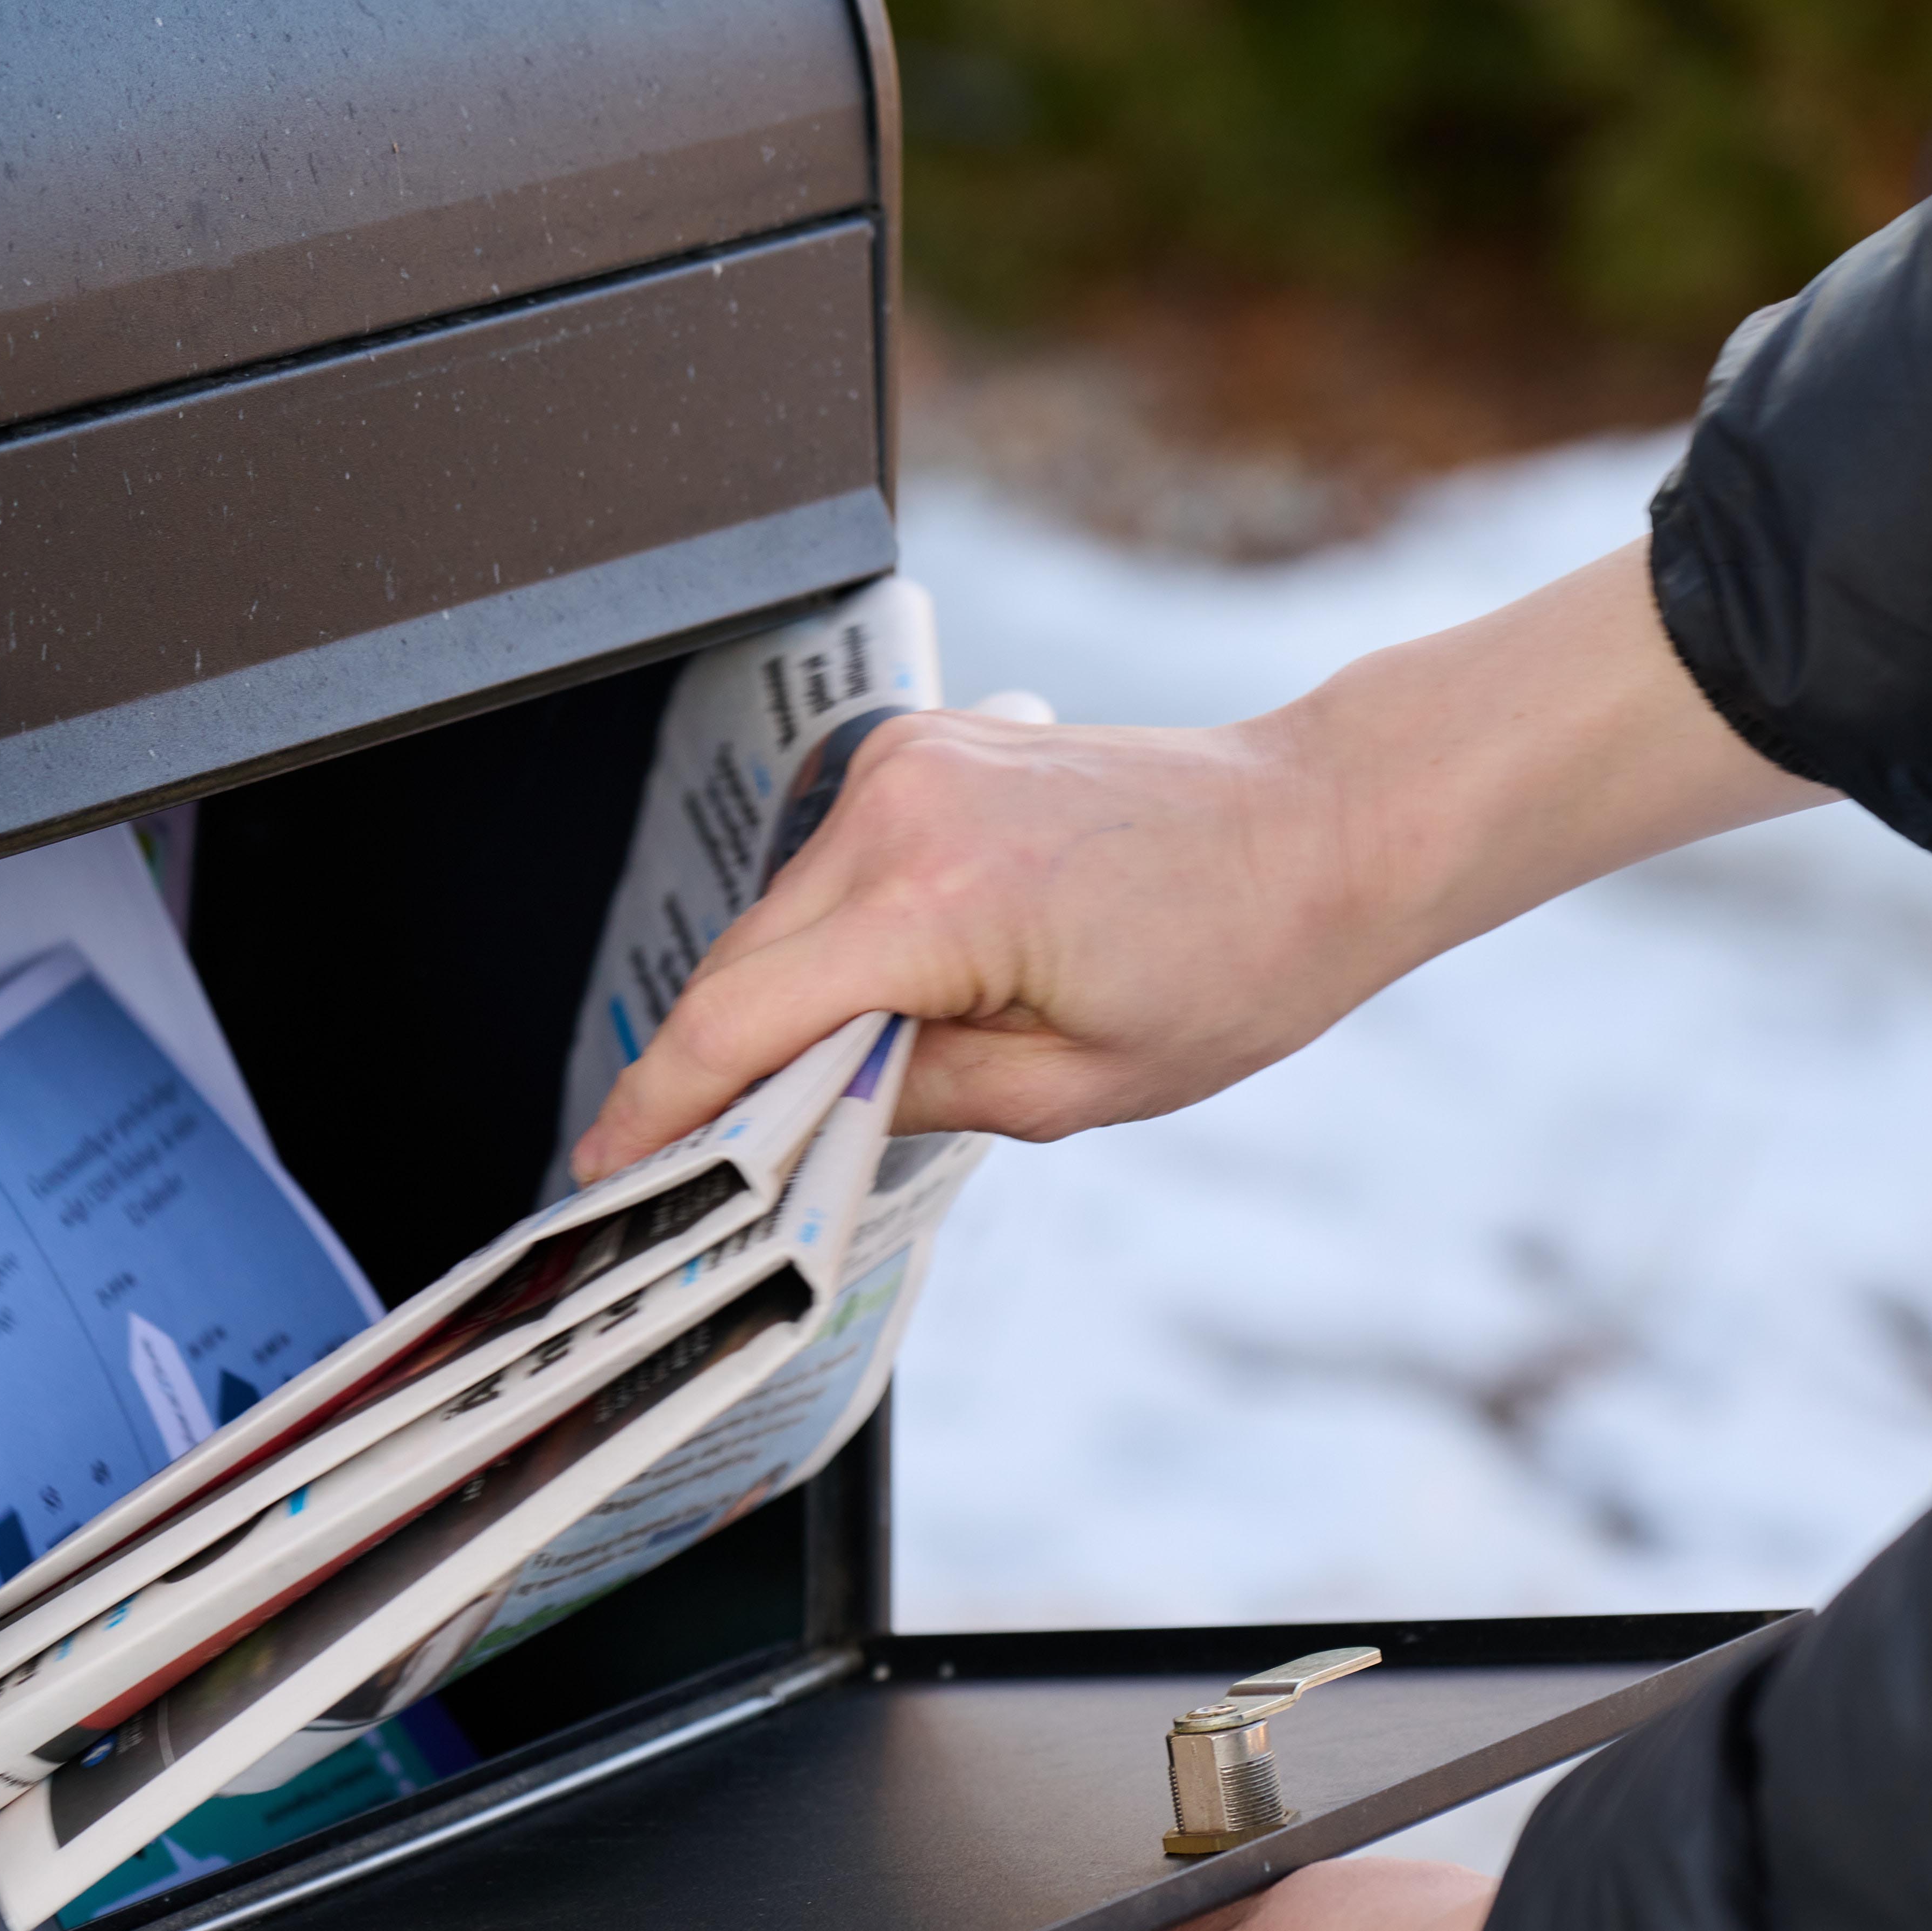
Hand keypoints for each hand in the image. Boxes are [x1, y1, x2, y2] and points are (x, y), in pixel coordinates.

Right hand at [568, 543, 1823, 1181]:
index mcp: (936, 892)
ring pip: (776, 920)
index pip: (743, 1018)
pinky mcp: (924, 755)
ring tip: (774, 1114)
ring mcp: (906, 764)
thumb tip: (809, 1119)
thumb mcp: (1078, 1087)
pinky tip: (843, 1022)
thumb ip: (920, 1098)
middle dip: (703, 1072)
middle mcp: (900, 804)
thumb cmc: (1240, 953)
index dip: (661, 1105)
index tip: (609, 1170)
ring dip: (766, 1013)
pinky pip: (828, 875)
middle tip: (676, 1175)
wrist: (1323, 828)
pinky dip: (819, 950)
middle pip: (741, 967)